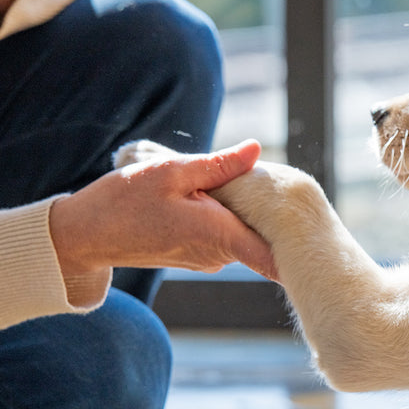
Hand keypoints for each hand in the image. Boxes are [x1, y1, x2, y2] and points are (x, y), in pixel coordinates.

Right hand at [50, 140, 278, 281]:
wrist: (87, 235)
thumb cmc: (123, 202)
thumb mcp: (171, 172)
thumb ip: (218, 165)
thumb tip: (256, 150)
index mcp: (219, 235)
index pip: (273, 255)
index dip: (299, 248)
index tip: (321, 239)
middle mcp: (219, 254)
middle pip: (263, 235)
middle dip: (273, 212)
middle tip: (290, 185)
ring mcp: (210, 258)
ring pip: (244, 232)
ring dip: (247, 211)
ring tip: (245, 183)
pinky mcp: (200, 255)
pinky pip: (227, 234)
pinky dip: (229, 216)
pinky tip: (218, 195)